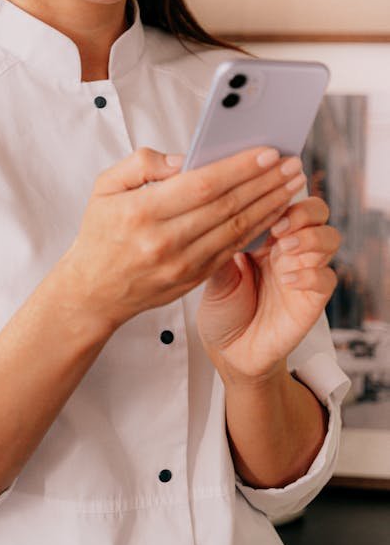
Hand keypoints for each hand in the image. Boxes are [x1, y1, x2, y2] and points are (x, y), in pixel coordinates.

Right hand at [58, 145, 306, 336]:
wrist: (94, 291)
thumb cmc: (101, 232)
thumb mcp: (105, 187)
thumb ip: (141, 163)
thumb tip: (184, 158)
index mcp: (142, 212)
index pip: (202, 185)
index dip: (239, 168)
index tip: (267, 152)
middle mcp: (165, 240)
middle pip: (227, 206)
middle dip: (265, 182)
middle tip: (293, 163)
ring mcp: (182, 264)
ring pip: (237, 230)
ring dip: (270, 204)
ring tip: (292, 183)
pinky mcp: (194, 279)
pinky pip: (233, 249)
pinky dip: (258, 228)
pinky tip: (274, 210)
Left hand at [196, 195, 339, 382]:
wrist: (230, 350)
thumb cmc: (222, 308)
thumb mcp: (215, 274)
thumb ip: (224, 247)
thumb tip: (224, 217)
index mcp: (265, 233)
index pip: (285, 199)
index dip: (280, 194)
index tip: (265, 199)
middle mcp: (288, 247)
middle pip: (317, 211)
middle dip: (304, 212)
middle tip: (281, 226)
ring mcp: (304, 270)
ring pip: (329, 238)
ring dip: (310, 239)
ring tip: (284, 251)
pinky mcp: (313, 298)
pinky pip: (326, 277)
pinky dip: (310, 274)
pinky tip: (287, 279)